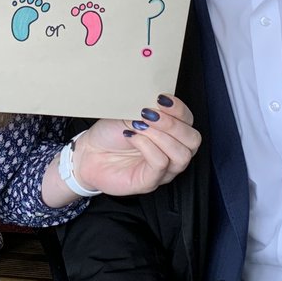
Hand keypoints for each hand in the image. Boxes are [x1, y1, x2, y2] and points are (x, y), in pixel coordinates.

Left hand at [73, 94, 199, 196]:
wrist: (89, 153)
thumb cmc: (110, 134)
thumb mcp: (129, 113)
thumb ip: (147, 108)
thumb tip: (157, 101)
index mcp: (171, 133)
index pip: (189, 121)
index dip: (179, 109)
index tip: (161, 98)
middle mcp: (172, 152)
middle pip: (192, 140)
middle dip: (172, 124)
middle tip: (149, 114)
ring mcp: (164, 169)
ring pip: (181, 154)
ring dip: (161, 136)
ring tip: (139, 125)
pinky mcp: (150, 181)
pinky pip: (160, 164)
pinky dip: (147, 146)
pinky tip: (132, 136)